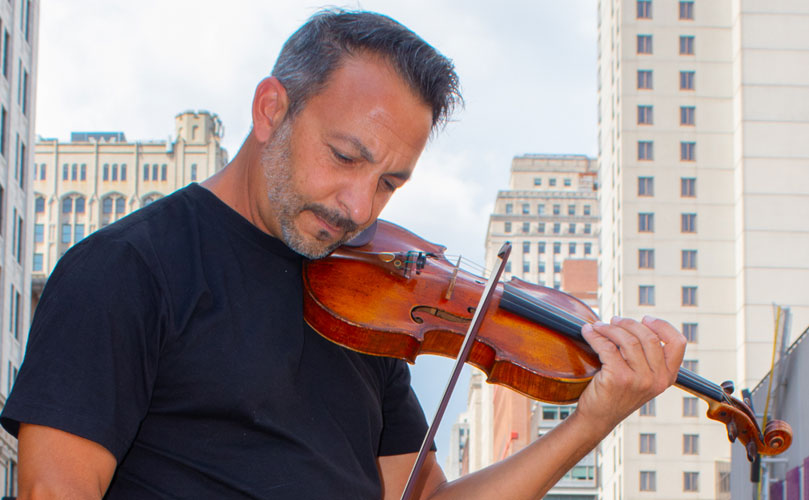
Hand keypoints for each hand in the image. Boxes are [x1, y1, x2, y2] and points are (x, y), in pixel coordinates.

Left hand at [575, 316, 685, 433]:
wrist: (598, 417)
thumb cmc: (618, 392)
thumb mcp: (642, 377)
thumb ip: (648, 356)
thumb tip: (637, 322)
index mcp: (668, 377)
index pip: (678, 343)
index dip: (662, 326)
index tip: (645, 318)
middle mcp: (658, 379)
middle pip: (648, 337)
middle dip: (628, 323)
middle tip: (613, 321)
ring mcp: (639, 380)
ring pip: (628, 340)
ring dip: (609, 328)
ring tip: (597, 326)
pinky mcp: (618, 378)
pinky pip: (607, 347)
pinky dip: (595, 336)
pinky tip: (588, 332)